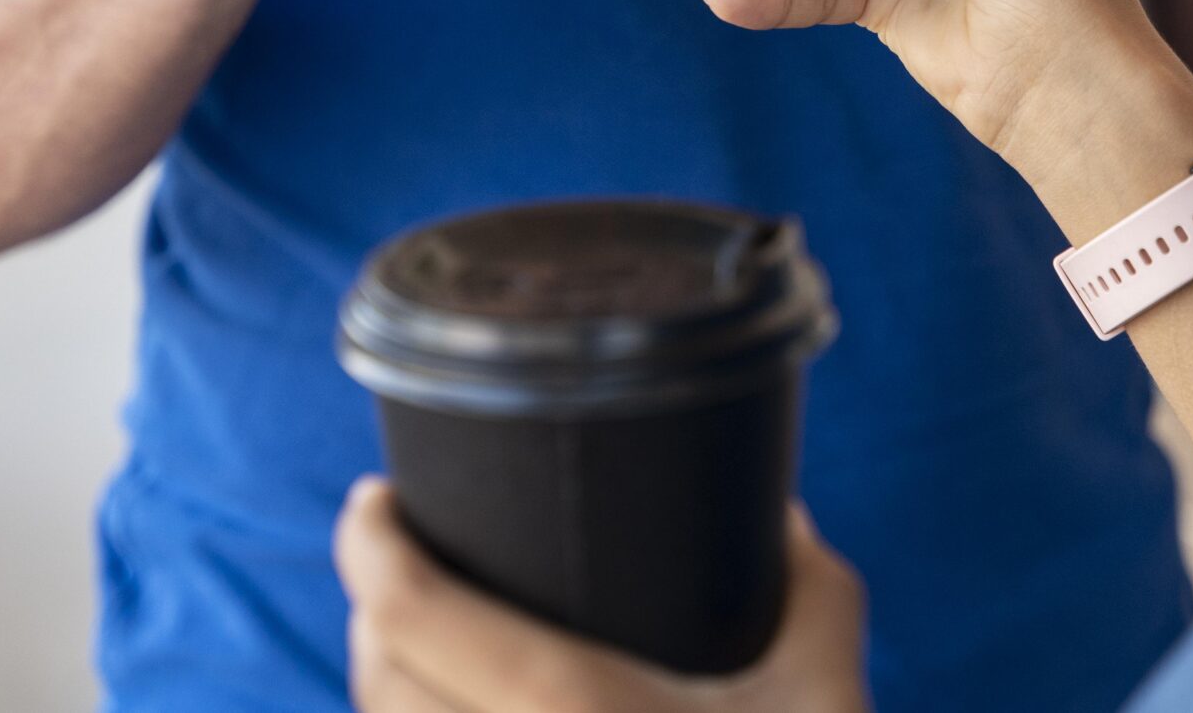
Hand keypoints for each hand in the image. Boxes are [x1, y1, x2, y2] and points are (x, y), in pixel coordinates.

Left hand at [336, 479, 871, 712]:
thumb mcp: (824, 695)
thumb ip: (808, 588)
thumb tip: (781, 509)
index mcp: (570, 707)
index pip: (412, 616)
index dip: (369, 547)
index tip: (375, 501)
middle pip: (380, 680)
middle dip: (372, 610)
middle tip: (399, 560)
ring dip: (384, 687)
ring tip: (410, 640)